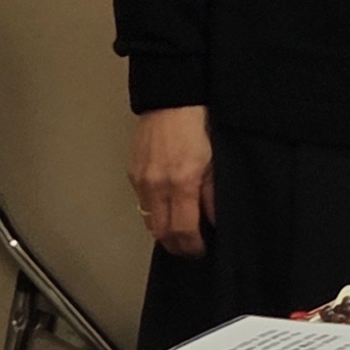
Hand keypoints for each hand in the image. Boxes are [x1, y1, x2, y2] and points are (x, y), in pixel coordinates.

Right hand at [130, 105, 212, 256]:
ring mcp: (142, 180)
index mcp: (182, 183)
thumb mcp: (216, 161)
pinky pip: (141, 203)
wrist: (171, 100)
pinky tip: (166, 210)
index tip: (201, 250)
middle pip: (162, 232)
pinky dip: (154, 213)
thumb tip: (214, 222)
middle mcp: (157, 185)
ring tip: (179, 233)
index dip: (192, 246)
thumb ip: (213, 194)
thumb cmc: (199, 125)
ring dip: (163, 232)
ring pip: (148, 221)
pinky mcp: (133, 173)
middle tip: (189, 249)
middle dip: (176, 246)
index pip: (183, 230)